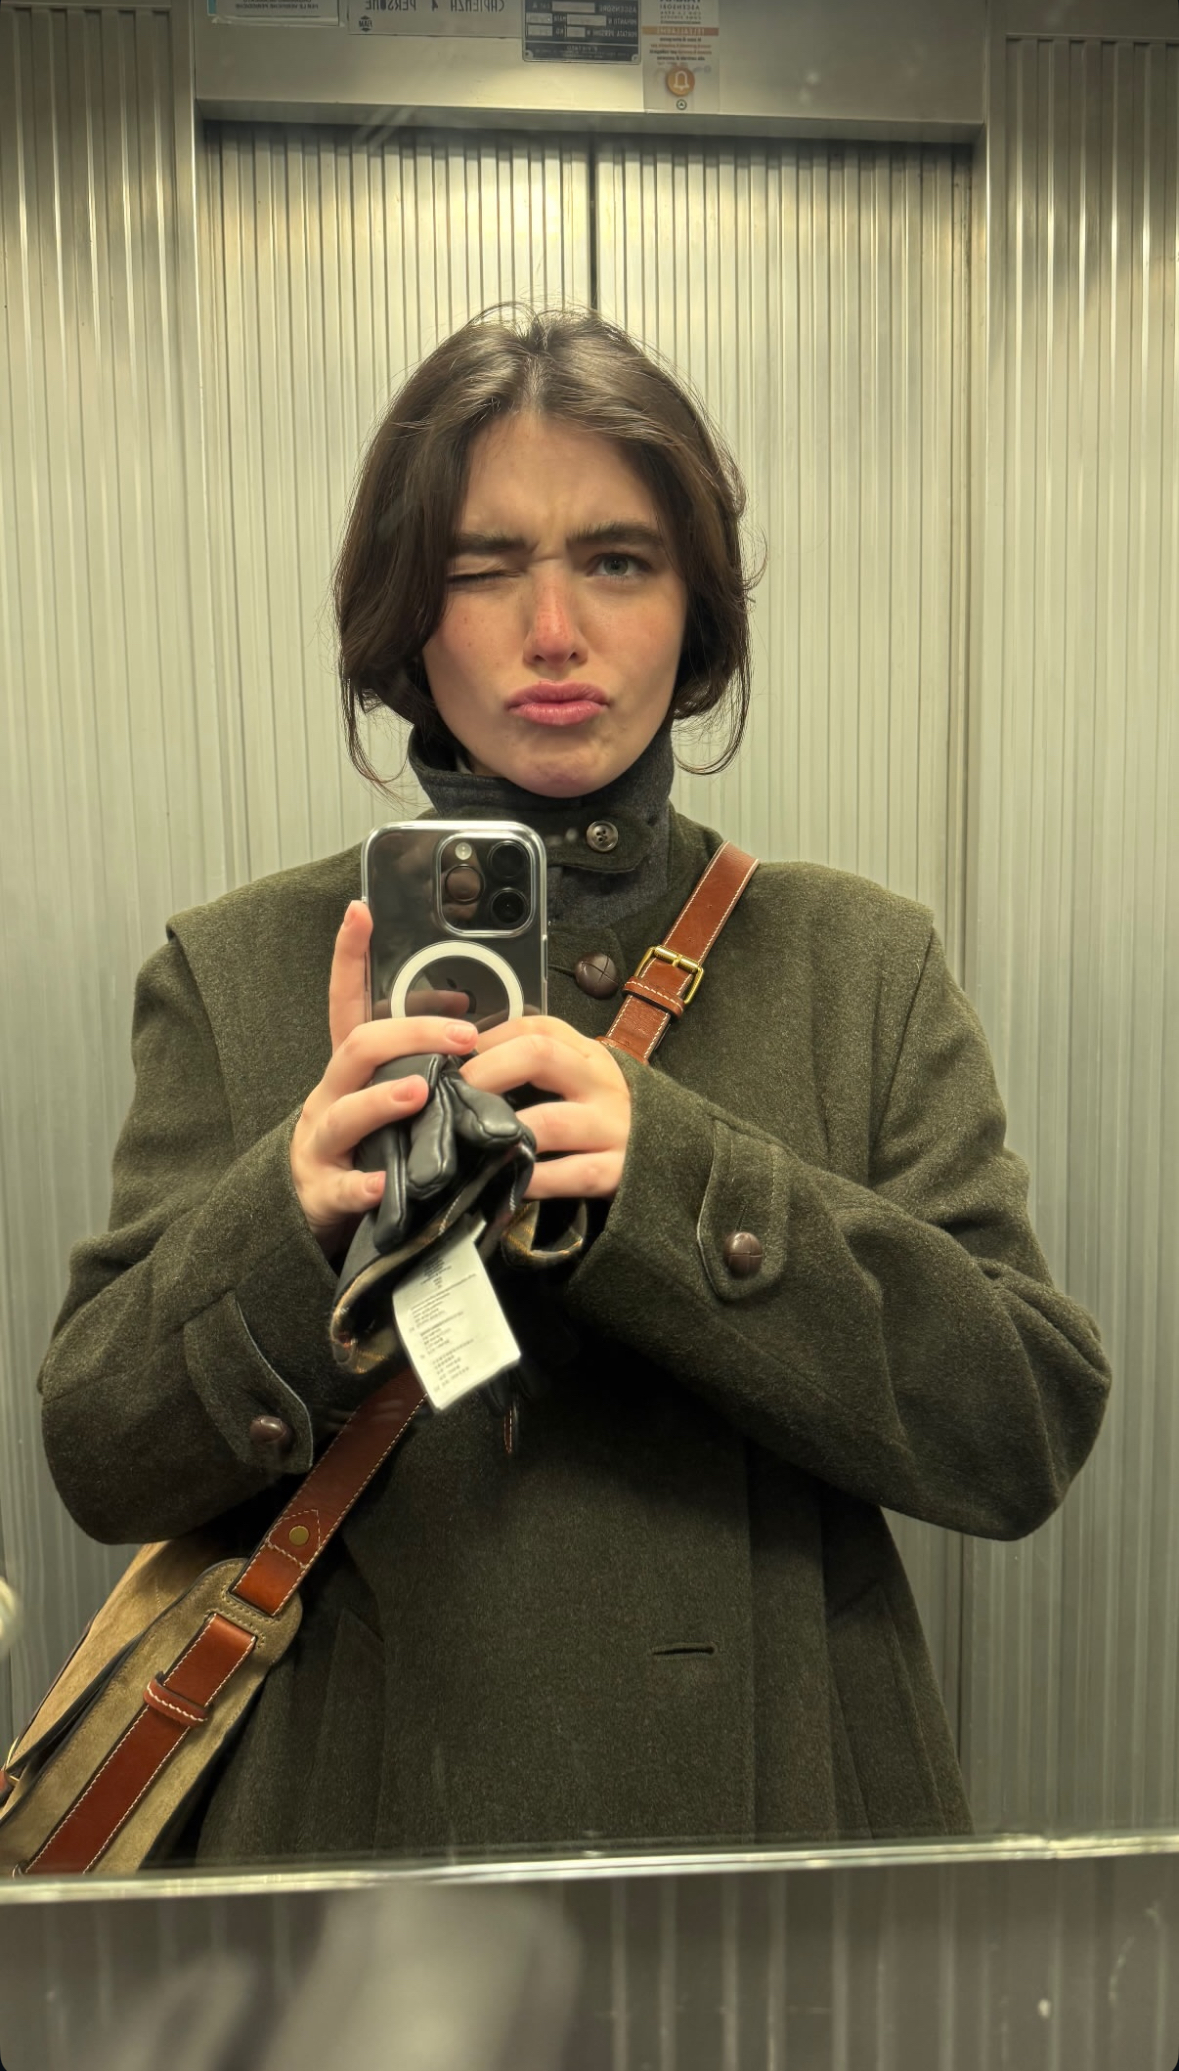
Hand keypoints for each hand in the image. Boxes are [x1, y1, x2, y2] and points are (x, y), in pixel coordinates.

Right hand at [291, 902, 480, 1256]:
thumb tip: (465, 1012)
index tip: (360, 911)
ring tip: (419, 1093)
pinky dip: (362, 1186)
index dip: (349, 956)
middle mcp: (329, 1097)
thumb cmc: (361, 1148)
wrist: (309, 1214)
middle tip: (463, 1038)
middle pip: (359, 1049)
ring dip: (383, 1101)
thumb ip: (416, 1059)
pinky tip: (381, 1184)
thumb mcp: (383, 1097)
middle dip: (411, 1035)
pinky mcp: (322, 1192)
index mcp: (347, 1071)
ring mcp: (321, 1144)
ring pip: (345, 1113)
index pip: (346, 1002)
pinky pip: (342, 1188)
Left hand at [459, 1015, 631, 1200]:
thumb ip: (537, 1068)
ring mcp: (612, 1126)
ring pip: (551, 1121)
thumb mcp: (581, 1079)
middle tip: (451, 1096)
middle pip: (539, 1055)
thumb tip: (465, 1068)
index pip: (535, 1026)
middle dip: (487, 1071)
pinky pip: (572, 1173)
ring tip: (470, 1141)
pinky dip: (534, 1178)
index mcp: (587, 1054)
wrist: (673, 1158)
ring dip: (504, 1131)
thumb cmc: (606, 1117)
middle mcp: (600, 1082)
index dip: (487, 1038)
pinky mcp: (618, 1170)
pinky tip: (510, 1182)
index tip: (453, 1058)